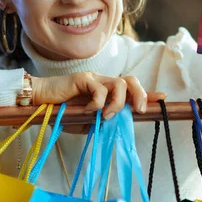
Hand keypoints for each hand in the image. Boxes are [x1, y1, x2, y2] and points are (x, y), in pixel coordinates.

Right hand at [31, 72, 165, 133]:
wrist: (39, 103)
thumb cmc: (62, 113)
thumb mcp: (86, 122)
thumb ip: (102, 121)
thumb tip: (120, 123)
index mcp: (106, 93)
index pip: (131, 89)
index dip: (148, 93)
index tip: (163, 98)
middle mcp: (103, 82)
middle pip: (131, 80)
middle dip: (141, 94)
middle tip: (139, 111)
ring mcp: (94, 79)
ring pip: (119, 84)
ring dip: (118, 103)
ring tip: (106, 116)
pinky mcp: (83, 78)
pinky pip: (99, 89)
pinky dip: (98, 103)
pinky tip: (88, 110)